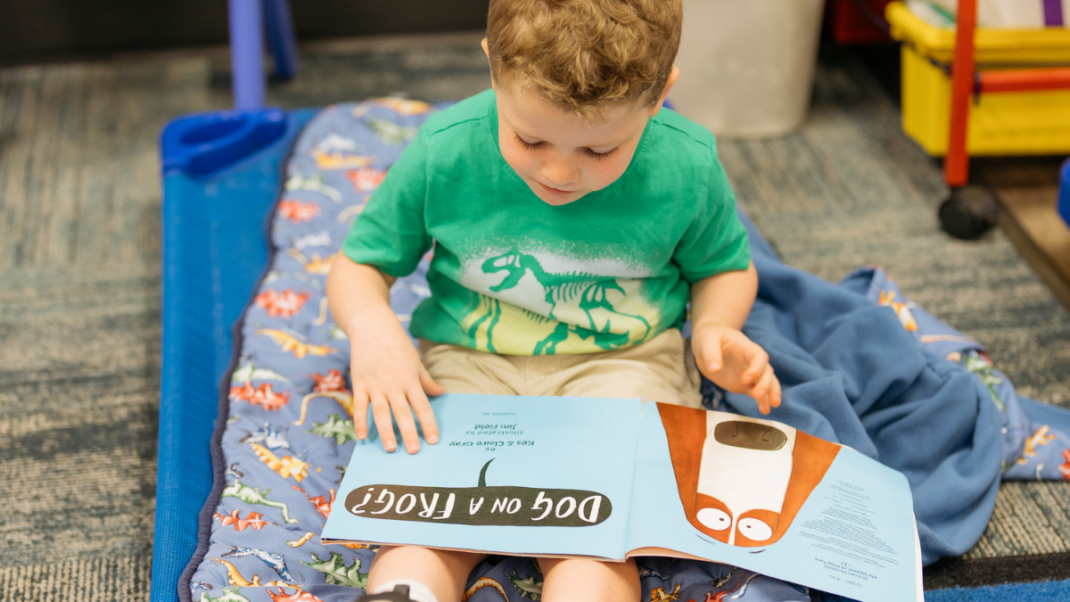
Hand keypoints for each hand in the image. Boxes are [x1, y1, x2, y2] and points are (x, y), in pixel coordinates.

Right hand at [347, 307, 444, 453]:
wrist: (372, 327)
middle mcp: (393, 385)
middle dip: (409, 433)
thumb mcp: (415, 361)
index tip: (434, 440)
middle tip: (414, 451)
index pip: (422, 406)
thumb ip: (426, 380)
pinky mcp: (359, 383)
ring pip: (381, 412)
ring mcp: (375, 385)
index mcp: (410, 380)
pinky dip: (360, 421)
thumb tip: (441, 393)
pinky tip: (362, 437)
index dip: (428, 424)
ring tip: (391, 448)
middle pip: (403, 413)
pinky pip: (360, 406)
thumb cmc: (397, 344)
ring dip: (386, 431)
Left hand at [691, 323, 780, 414]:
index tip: (746, 379)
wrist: (708, 342)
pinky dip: (762, 401)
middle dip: (765, 384)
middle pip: (766, 371)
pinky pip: (756, 392)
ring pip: (767, 383)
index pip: (759, 357)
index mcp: (746, 347)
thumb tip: (715, 369)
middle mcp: (751, 361)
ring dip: (770, 394)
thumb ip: (711, 354)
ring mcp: (749, 373)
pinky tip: (764, 410)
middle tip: (758, 395)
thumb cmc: (709, 336)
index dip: (756, 368)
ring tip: (768, 408)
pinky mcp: (744, 384)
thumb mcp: (706, 341)